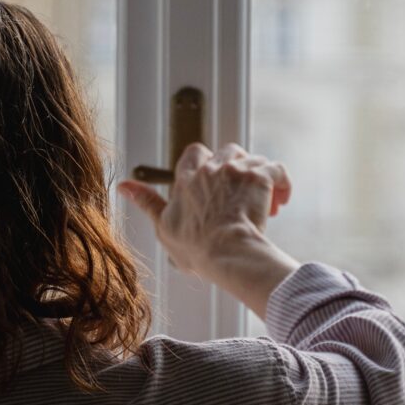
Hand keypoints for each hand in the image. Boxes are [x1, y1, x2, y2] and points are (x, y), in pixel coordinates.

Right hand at [116, 142, 301, 318]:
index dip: (206, 165)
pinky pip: (276, 169)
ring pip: (254, 160)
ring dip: (259, 178)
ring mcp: (237, 170)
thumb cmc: (195, 247)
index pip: (194, 153)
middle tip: (241, 196)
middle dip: (236, 169)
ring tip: (263, 204)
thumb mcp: (163, 226)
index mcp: (187, 178)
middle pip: (228, 151)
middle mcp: (212, 167)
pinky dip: (281, 183)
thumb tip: (123, 185)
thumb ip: (146, 202)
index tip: (213, 184)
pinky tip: (281, 201)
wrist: (226, 253)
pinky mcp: (261, 177)